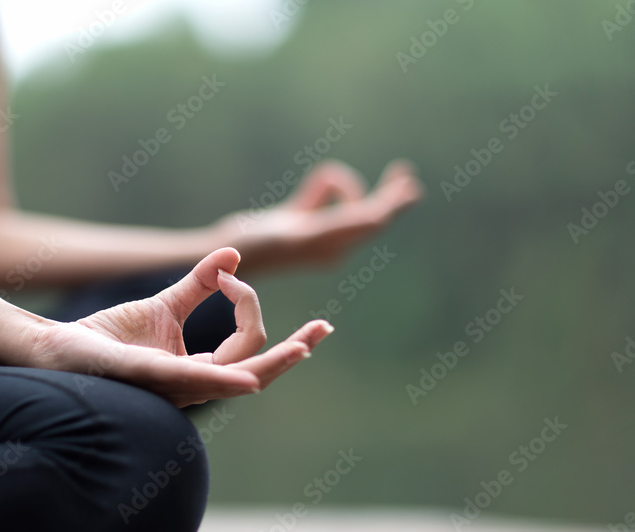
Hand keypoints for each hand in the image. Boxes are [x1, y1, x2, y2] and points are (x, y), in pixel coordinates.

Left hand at [33, 248, 331, 406]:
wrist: (57, 349)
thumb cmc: (107, 338)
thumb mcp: (163, 306)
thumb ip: (198, 286)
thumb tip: (231, 256)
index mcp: (198, 371)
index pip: (247, 345)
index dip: (247, 305)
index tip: (229, 275)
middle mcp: (192, 385)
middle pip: (256, 368)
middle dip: (292, 350)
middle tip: (322, 329)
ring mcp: (172, 386)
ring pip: (234, 377)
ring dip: (272, 363)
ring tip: (303, 347)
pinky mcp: (146, 376)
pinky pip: (193, 381)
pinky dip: (225, 381)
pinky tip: (250, 380)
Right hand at [213, 159, 422, 271]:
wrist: (224, 253)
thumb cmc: (261, 246)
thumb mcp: (306, 234)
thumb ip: (342, 225)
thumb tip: (381, 218)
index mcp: (335, 247)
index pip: (372, 221)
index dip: (392, 204)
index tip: (410, 187)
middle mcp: (329, 241)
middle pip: (366, 212)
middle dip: (385, 195)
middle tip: (405, 175)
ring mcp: (313, 228)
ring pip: (340, 196)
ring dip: (332, 186)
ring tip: (310, 199)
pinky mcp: (297, 219)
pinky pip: (319, 195)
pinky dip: (319, 188)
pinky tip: (308, 197)